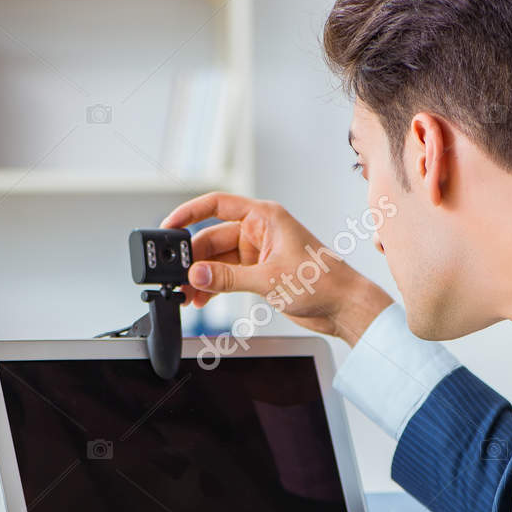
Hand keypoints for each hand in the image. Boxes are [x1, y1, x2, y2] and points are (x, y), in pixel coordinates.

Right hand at [161, 192, 391, 345]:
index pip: (216, 204)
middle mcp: (258, 231)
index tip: (168, 227)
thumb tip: (195, 276)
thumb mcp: (269, 279)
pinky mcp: (258, 272)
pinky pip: (226, 276)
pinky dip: (212, 286)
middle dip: (193, 260)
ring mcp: (257, 252)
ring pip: (217, 260)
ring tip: (187, 296)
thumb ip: (227, 278)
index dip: (188, 213)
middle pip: (212, 238)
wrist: (344, 306)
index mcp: (264, 217)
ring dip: (201, 277)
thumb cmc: (323, 281)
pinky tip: (201, 299)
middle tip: (178, 278)